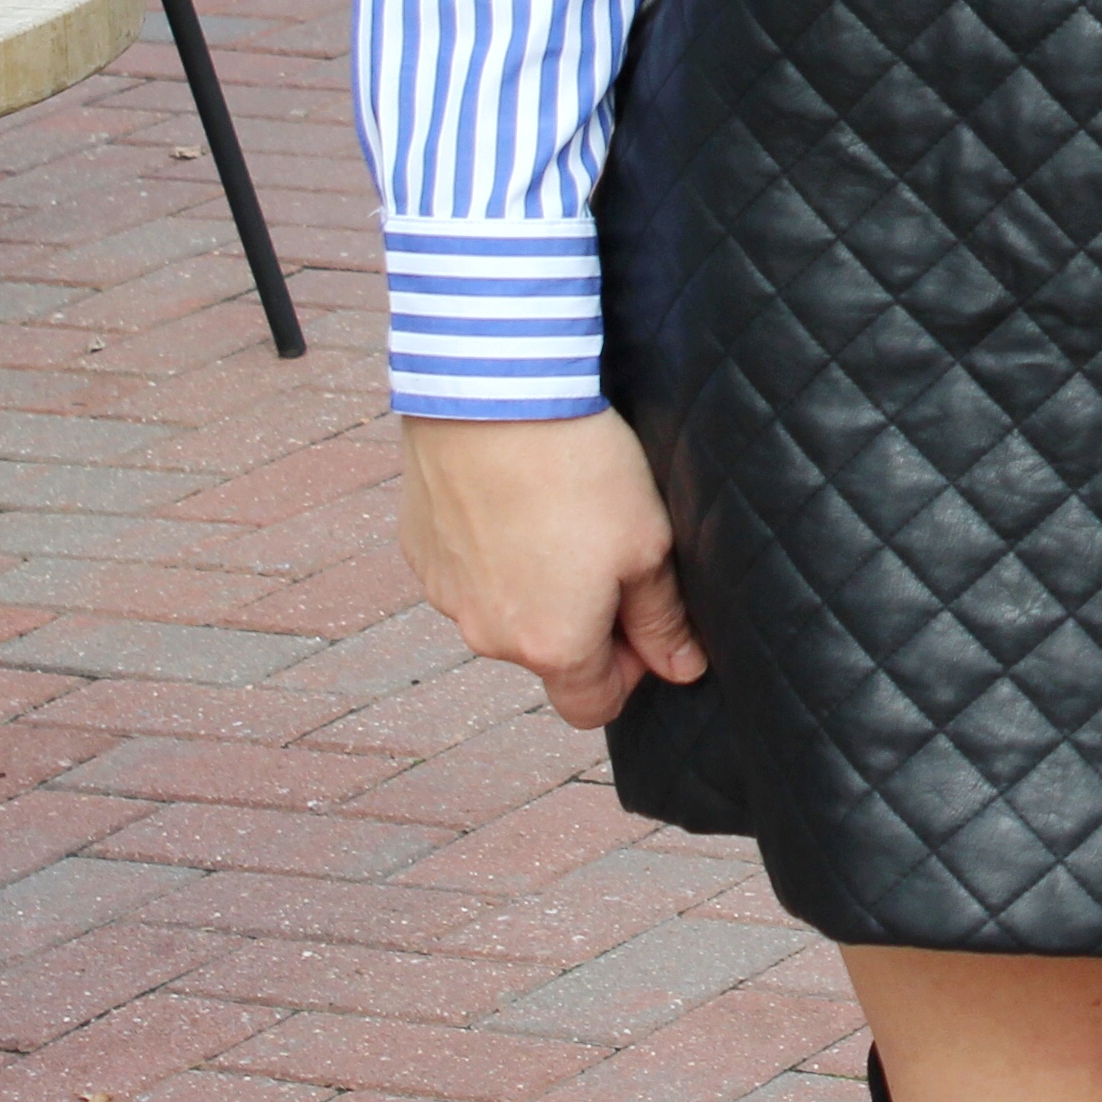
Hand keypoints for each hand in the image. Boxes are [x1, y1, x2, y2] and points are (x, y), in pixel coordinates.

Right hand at [397, 410, 706, 727]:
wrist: (493, 395)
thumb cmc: (580, 469)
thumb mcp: (647, 543)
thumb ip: (663, 619)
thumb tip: (682, 669)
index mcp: (553, 647)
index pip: (593, 706)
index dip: (628, 672)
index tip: (640, 617)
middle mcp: (490, 638)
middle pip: (547, 656)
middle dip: (579, 619)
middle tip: (603, 548)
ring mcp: (447, 598)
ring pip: (504, 612)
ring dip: (532, 584)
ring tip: (553, 512)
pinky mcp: (419, 554)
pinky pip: (465, 574)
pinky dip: (490, 551)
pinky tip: (511, 498)